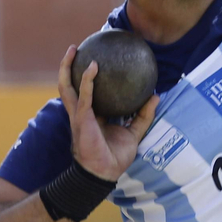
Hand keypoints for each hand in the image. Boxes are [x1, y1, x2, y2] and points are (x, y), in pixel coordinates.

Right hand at [56, 45, 159, 181]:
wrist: (105, 173)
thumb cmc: (115, 156)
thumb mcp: (133, 132)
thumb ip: (143, 115)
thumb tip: (156, 96)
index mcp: (90, 115)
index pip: (85, 92)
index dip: (85, 77)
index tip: (92, 59)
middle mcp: (81, 112)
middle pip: (69, 85)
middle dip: (67, 66)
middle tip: (75, 48)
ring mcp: (78, 115)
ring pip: (66, 86)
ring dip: (67, 68)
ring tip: (73, 50)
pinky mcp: (82, 119)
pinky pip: (84, 96)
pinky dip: (87, 81)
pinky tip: (93, 67)